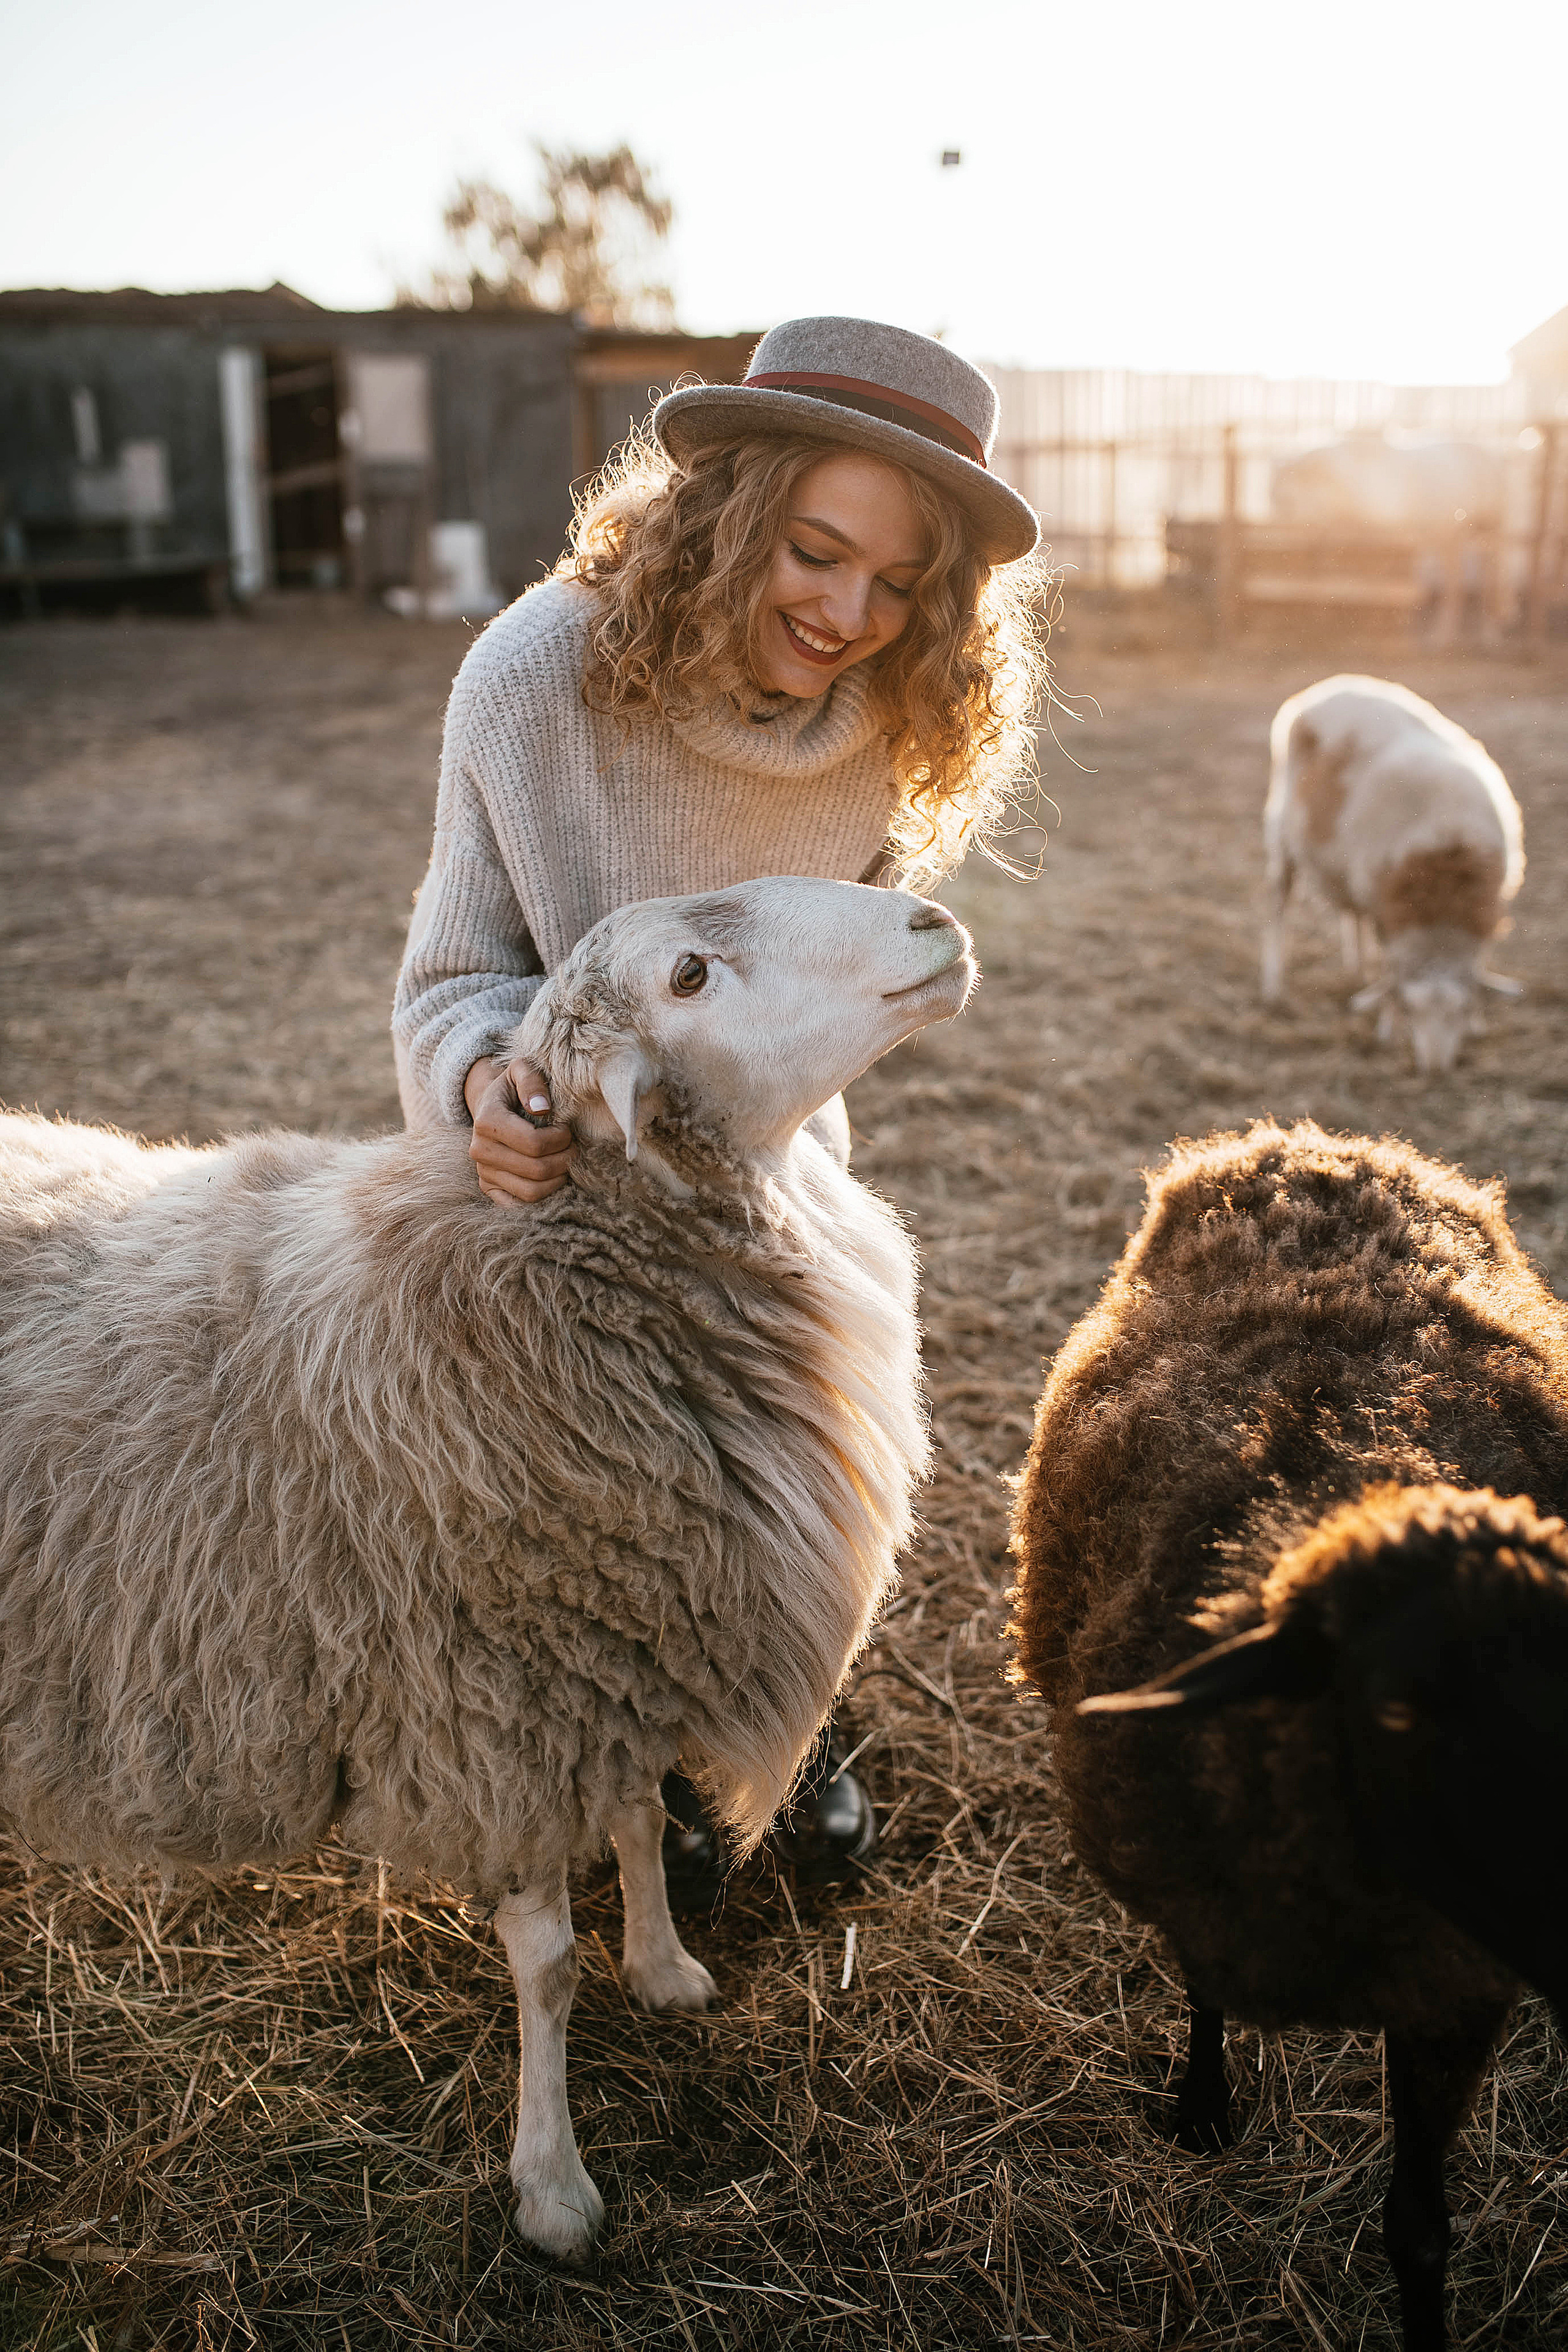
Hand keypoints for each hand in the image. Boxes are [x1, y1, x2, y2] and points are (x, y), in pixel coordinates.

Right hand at [464, 1054, 573, 1205]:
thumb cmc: (513, 1087)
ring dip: (558, 1179)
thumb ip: (532, 1081)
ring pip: (531, 1192)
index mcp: (487, 1121)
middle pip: (536, 1170)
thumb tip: (541, 1108)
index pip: (534, 1144)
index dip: (560, 1139)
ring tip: (564, 1161)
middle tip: (572, 1147)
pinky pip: (518, 1205)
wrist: (491, 1105)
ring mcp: (483, 1172)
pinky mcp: (488, 1188)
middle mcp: (479, 1150)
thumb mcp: (522, 1069)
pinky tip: (550, 1179)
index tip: (566, 1129)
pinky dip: (540, 1197)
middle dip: (564, 1160)